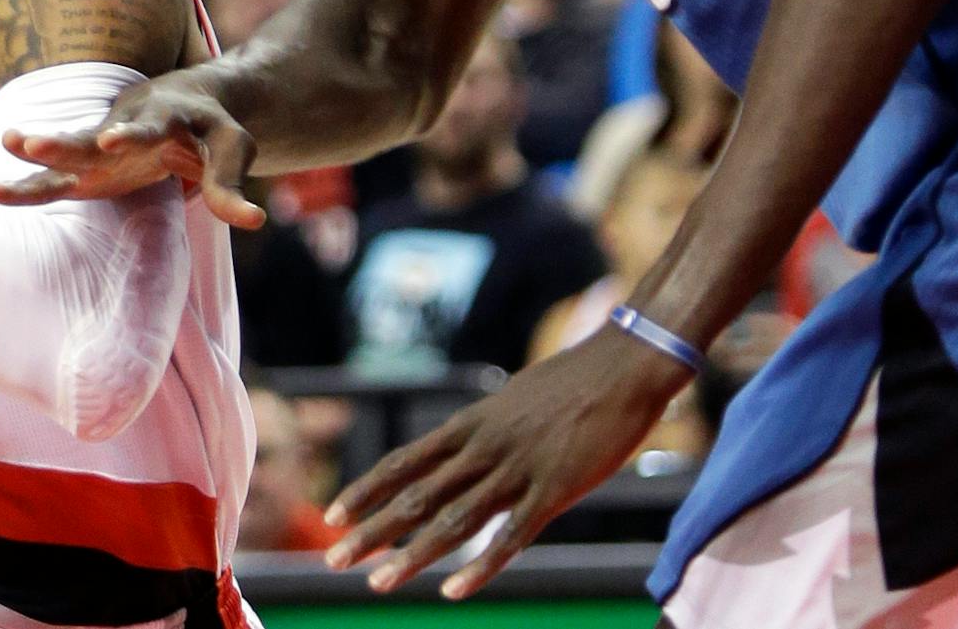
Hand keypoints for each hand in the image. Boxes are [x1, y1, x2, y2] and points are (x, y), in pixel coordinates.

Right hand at [0, 69, 265, 228]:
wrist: (189, 103)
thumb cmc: (214, 126)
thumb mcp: (234, 148)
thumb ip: (232, 184)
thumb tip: (254, 221)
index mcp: (161, 116)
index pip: (145, 126)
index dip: (129, 132)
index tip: (111, 138)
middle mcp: (122, 126)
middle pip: (89, 134)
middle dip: (61, 140)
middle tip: (29, 142)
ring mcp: (100, 147)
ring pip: (64, 151)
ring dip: (35, 153)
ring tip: (1, 149)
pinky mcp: (87, 169)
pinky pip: (54, 178)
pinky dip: (28, 185)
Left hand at [323, 332, 689, 597]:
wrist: (623, 366)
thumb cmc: (574, 382)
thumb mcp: (516, 401)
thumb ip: (490, 429)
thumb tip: (471, 446)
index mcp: (472, 423)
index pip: (405, 461)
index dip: (368, 489)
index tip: (334, 514)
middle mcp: (484, 446)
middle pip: (417, 494)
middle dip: (373, 529)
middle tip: (334, 559)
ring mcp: (517, 469)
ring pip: (453, 520)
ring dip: (412, 555)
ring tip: (377, 583)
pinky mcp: (554, 490)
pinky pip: (511, 535)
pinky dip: (480, 565)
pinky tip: (453, 591)